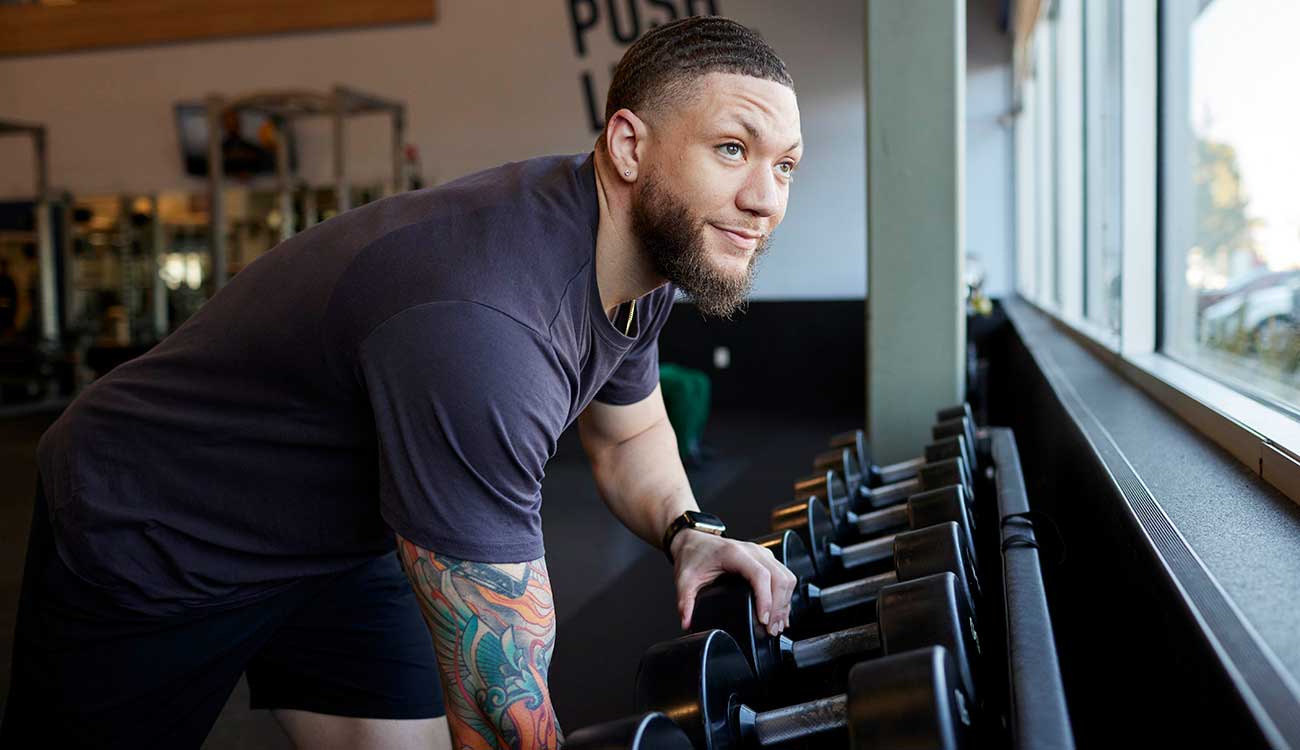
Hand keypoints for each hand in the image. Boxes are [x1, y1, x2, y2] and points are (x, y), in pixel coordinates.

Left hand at [671, 530, 798, 636]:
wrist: (694, 540)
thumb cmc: (693, 555)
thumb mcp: (685, 579)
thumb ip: (684, 601)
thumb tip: (687, 623)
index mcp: (734, 554)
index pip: (760, 575)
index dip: (766, 599)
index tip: (763, 620)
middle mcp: (753, 551)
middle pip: (779, 577)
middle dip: (779, 607)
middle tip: (771, 630)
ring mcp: (762, 553)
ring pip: (786, 577)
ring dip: (785, 603)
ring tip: (777, 625)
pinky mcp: (765, 559)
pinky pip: (784, 576)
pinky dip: (786, 596)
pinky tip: (781, 613)